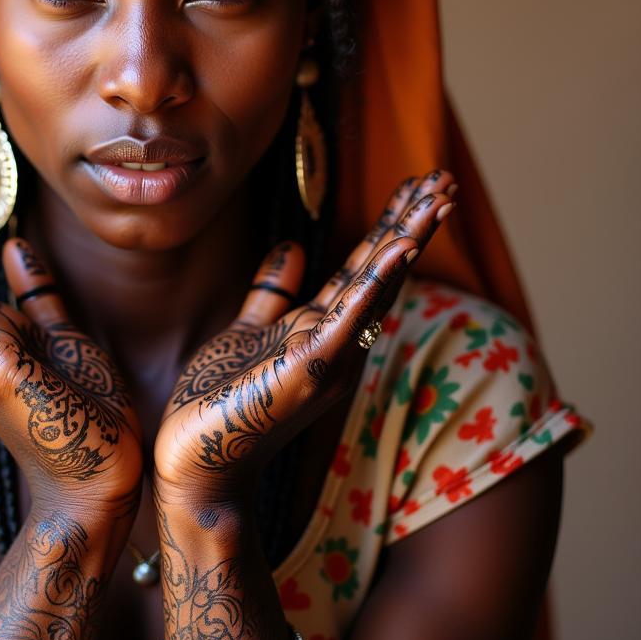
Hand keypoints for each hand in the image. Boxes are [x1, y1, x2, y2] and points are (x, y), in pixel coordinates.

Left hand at [153, 170, 456, 503]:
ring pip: (378, 287)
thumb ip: (271, 293)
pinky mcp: (310, 368)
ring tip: (441, 196)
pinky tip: (402, 247)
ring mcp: (329, 357)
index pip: (365, 269)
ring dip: (409, 239)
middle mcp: (338, 343)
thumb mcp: (248, 331)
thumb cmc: (217, 401)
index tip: (415, 188)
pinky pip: (350, 318)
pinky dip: (377, 282)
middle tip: (446, 178)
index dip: (391, 227)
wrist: (194, 462)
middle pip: (383, 271)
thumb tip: (292, 248)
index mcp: (322, 330)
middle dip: (413, 222)